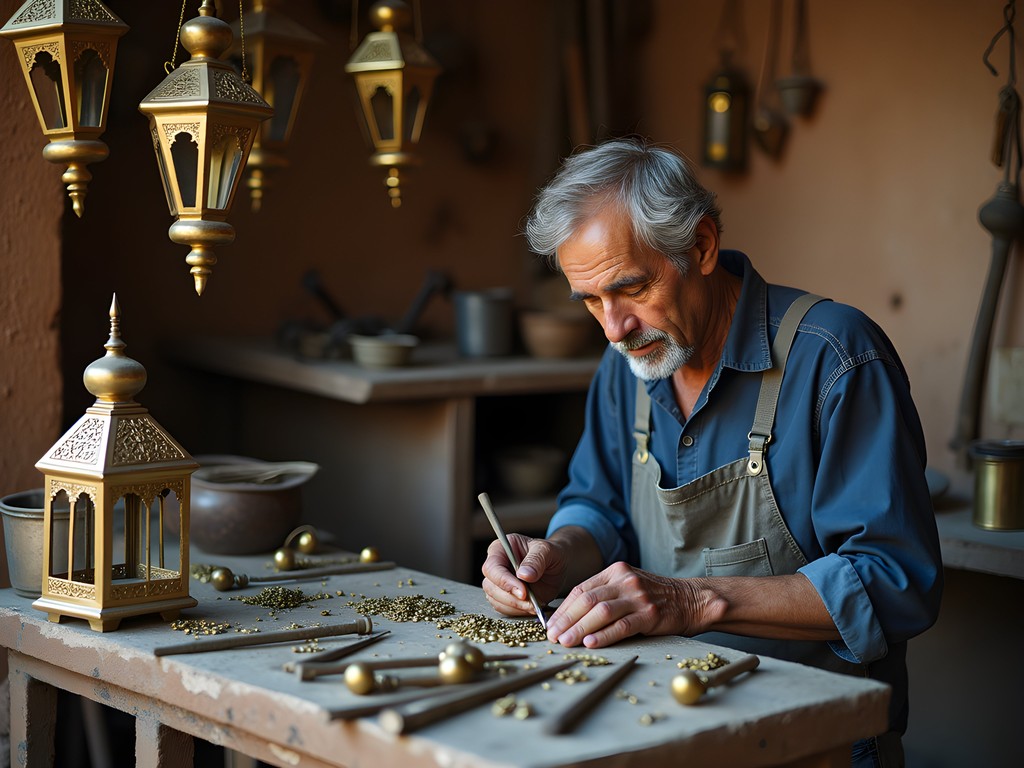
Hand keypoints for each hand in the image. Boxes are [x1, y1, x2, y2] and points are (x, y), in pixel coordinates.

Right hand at [481, 534, 568, 617]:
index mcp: (500, 549)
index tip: (523, 592)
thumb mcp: (547, 551)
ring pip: (495, 600)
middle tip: (530, 602)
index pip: (492, 567)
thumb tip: (524, 574)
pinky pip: (503, 608)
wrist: (557, 567)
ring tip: (534, 604)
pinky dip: (518, 611)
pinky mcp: (505, 597)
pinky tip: (532, 606)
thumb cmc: (550, 554)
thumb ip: (536, 560)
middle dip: (511, 598)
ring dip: (515, 606)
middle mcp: (496, 566)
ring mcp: (498, 583)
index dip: (504, 581)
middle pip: (490, 586)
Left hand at [544, 562, 703, 647]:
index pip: (581, 590)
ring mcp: (638, 597)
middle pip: (587, 600)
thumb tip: (570, 615)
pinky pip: (621, 626)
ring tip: (565, 642)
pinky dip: (604, 635)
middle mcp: (625, 581)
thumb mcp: (627, 586)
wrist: (690, 599)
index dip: (563, 609)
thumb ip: (603, 593)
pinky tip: (590, 643)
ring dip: (579, 629)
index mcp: (615, 571)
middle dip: (566, 620)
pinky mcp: (650, 614)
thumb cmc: (653, 596)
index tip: (550, 624)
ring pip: (601, 612)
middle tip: (552, 636)